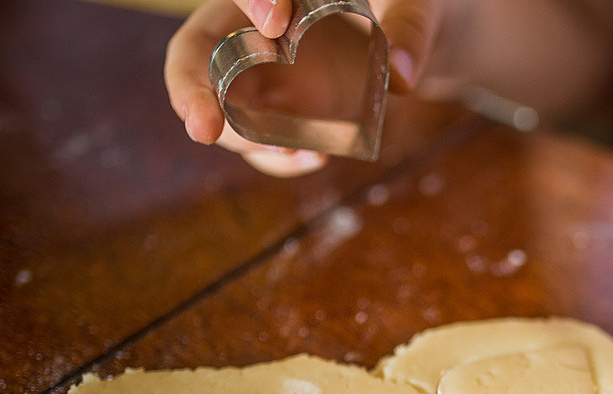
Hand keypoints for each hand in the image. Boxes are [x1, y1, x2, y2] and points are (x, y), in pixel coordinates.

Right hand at [164, 0, 443, 176]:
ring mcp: (264, 72)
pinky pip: (262, 137)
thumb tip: (401, 78)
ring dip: (243, 137)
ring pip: (224, 104)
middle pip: (200, 52)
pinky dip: (280, 156)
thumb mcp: (420, 6)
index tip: (276, 20)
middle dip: (192, 89)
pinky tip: (315, 157)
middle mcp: (257, 27)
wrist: (416, 32)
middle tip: (203, 128)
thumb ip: (410, 28)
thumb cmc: (412, 3)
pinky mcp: (282, 110)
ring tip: (294, 151)